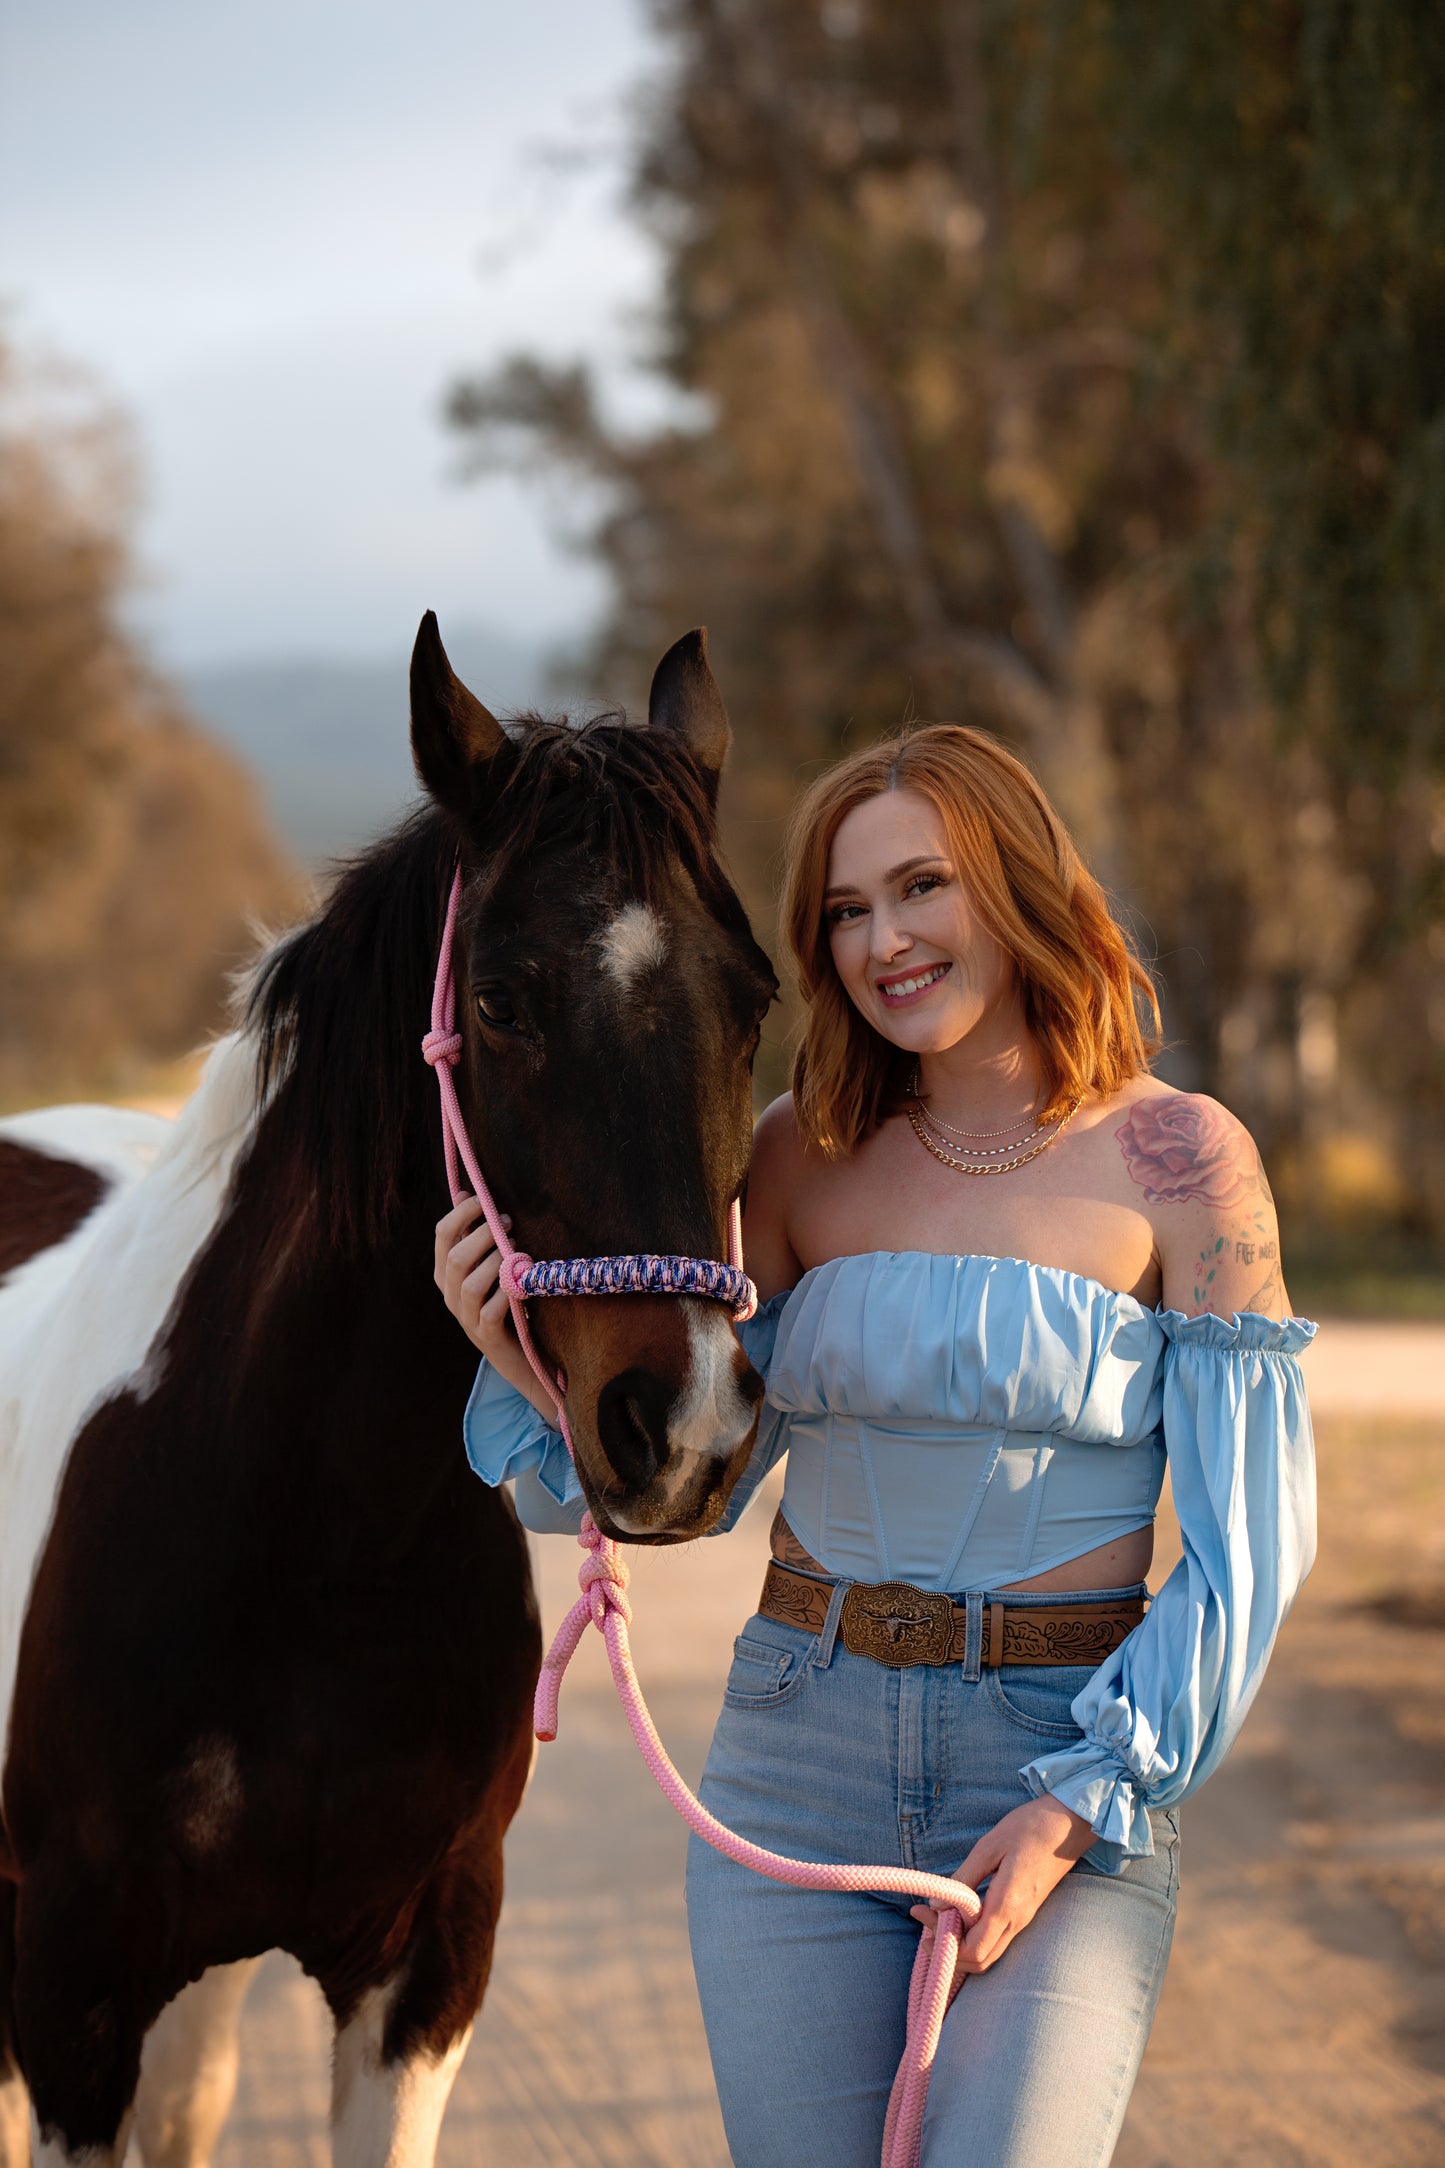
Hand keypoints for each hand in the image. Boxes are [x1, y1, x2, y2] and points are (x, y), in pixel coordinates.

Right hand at [433, 1196, 555, 1420]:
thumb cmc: (504, 1298)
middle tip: (507, 1222)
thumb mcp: (487, 1265)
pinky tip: (520, 1284)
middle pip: (455, 1258)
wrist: (520, 1353)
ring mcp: (466, 1317)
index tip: (483, 1198)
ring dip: (495, 1262)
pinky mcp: (487, 1336)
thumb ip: (476, 1234)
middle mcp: (450, 1295)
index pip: (441, 1235)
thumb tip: (465, 1192)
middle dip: (482, 1235)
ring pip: (471, 1284)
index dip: (461, 1213)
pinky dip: (506, 1294)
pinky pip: (491, 1312)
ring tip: (517, 1251)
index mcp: (446, 1272)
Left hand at [910, 1794, 1095, 1979]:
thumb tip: (936, 1905)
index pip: (973, 1950)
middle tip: (924, 1926)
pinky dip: (974, 1938)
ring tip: (936, 1921)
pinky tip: (959, 1916)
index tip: (920, 1916)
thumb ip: (963, 1878)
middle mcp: (1017, 1921)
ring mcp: (1024, 1919)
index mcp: (1007, 1906)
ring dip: (961, 1947)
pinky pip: (997, 1939)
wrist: (1069, 1824)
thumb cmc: (1029, 1829)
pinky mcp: (1026, 1912)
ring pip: (990, 1953)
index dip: (942, 1944)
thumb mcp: (989, 1847)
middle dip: (949, 1953)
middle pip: (981, 1961)